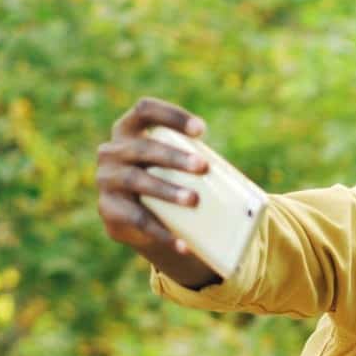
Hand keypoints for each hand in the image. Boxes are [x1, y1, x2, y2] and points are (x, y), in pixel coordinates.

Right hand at [95, 97, 220, 286]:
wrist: (137, 218)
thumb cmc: (166, 180)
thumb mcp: (176, 168)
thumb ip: (195, 163)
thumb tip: (249, 192)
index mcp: (128, 130)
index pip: (144, 110)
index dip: (171, 116)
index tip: (202, 131)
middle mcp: (112, 151)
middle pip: (144, 148)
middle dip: (175, 157)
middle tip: (203, 168)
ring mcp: (106, 181)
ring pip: (138, 182)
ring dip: (167, 190)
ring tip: (194, 201)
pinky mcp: (109, 211)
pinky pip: (137, 221)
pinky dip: (162, 233)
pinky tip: (183, 244)